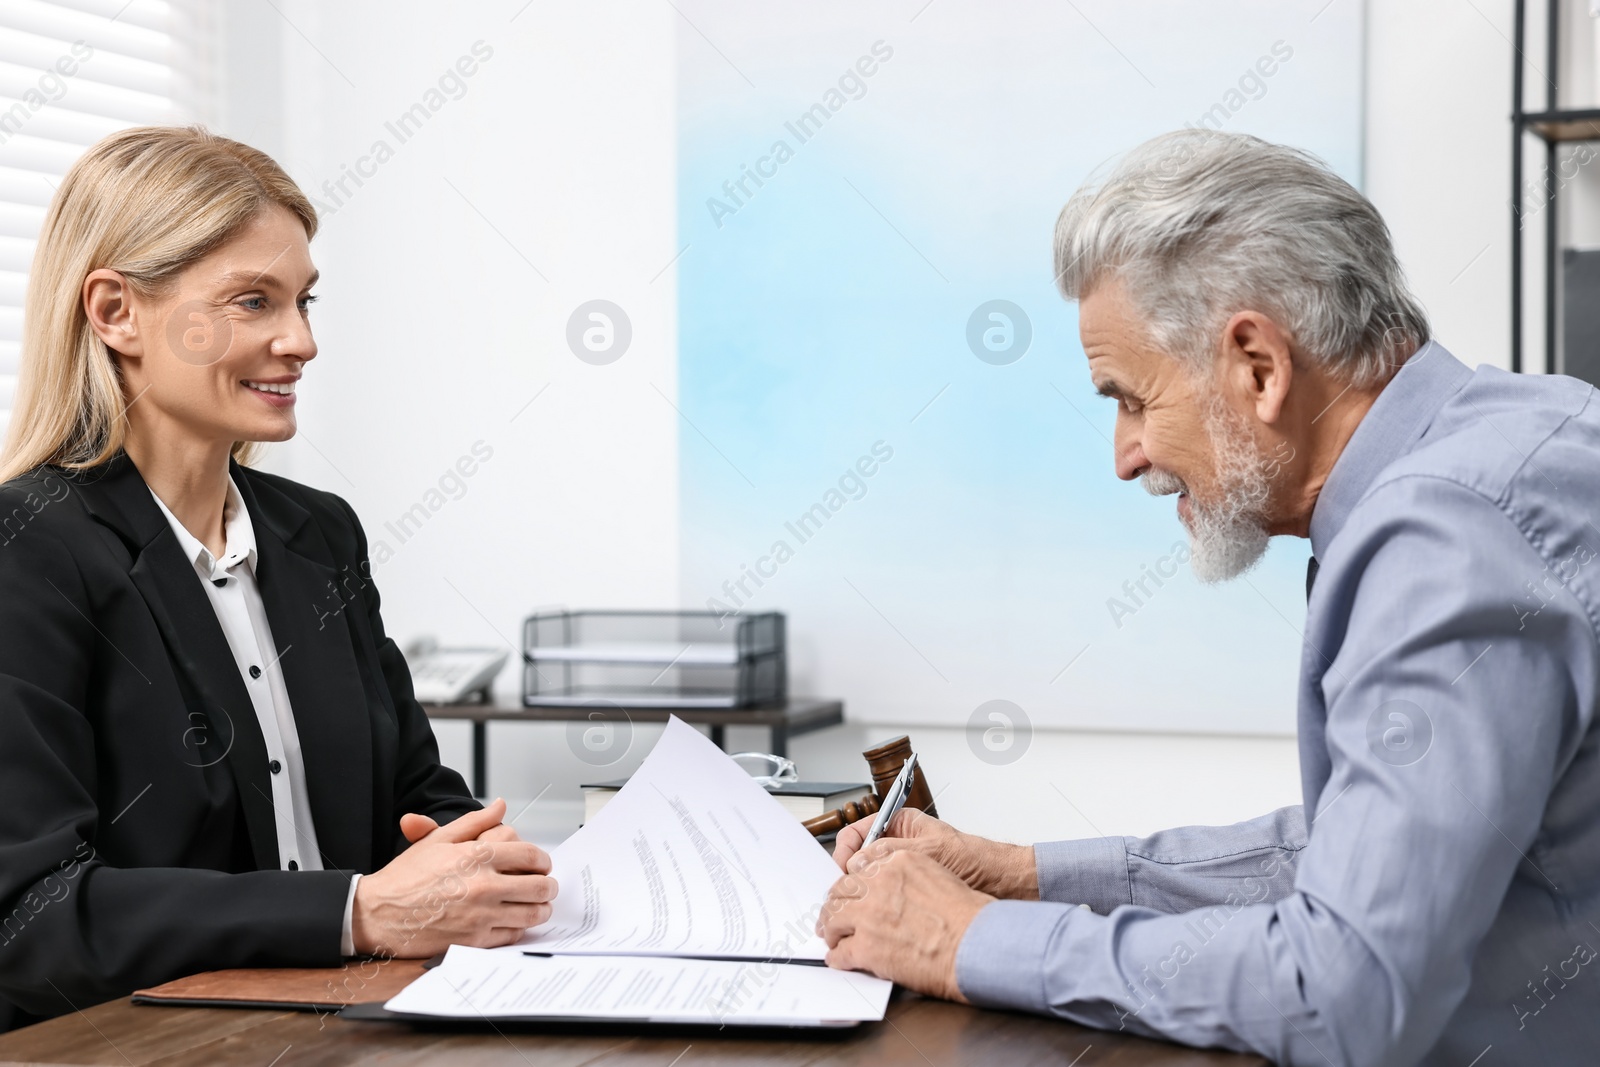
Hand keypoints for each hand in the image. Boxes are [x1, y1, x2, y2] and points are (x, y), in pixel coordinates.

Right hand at [353, 799, 557, 956]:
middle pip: (538, 886)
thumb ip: (475, 821)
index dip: (543, 859)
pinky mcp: (475, 940)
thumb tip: (500, 805)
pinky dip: (520, 929)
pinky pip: (513, 935)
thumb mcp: (438, 839)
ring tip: (539, 905)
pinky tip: (516, 922)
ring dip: (541, 908)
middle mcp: (484, 885)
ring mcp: (481, 915)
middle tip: (547, 886)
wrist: (379, 913)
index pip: (530, 855)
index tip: (542, 864)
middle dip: (548, 886)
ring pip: (531, 914)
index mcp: (478, 856)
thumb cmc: (407, 876)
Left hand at [817, 847, 991, 1001]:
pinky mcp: (867, 947)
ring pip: (833, 918)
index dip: (850, 883)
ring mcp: (868, 916)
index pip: (858, 868)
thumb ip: (909, 877)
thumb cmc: (966, 916)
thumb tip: (894, 890)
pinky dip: (838, 957)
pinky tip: (839, 959)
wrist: (974, 944)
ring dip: (830, 929)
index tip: (847, 891)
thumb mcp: (937, 875)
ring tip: (831, 936)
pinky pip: (841, 952)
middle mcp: (878, 884)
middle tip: (831, 915)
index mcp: (896, 863)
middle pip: (840, 891)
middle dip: (834, 904)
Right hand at [832, 808, 1038, 899]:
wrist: (1002, 885)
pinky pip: (883, 899)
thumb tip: (859, 861)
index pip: (857, 833)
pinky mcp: (908, 894)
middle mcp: (897, 847)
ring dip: (861, 895)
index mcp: (899, 826)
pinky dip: (876, 908)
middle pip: (858, 860)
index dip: (844, 852)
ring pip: (868, 882)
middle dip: (848, 878)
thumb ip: (891, 851)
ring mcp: (902, 871)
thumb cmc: (975, 860)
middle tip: (842, 896)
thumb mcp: (929, 851)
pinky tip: (876, 917)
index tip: (841, 872)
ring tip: (858, 909)